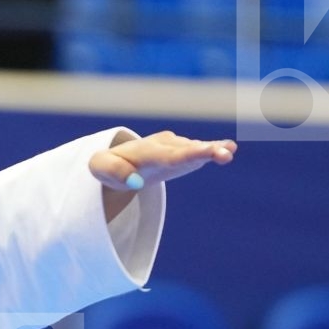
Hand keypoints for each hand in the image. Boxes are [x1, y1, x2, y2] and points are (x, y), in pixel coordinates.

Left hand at [90, 130, 235, 192]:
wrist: (114, 160)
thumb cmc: (106, 165)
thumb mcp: (99, 167)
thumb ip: (113, 171)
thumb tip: (135, 182)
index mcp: (145, 151)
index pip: (167, 155)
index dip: (185, 155)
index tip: (201, 154)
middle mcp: (164, 145)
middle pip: (186, 150)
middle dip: (204, 151)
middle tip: (223, 153)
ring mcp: (175, 147)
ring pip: (195, 149)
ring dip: (213, 150)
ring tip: (229, 151)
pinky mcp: (182, 154)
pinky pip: (198, 151)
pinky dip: (213, 150)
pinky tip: (229, 148)